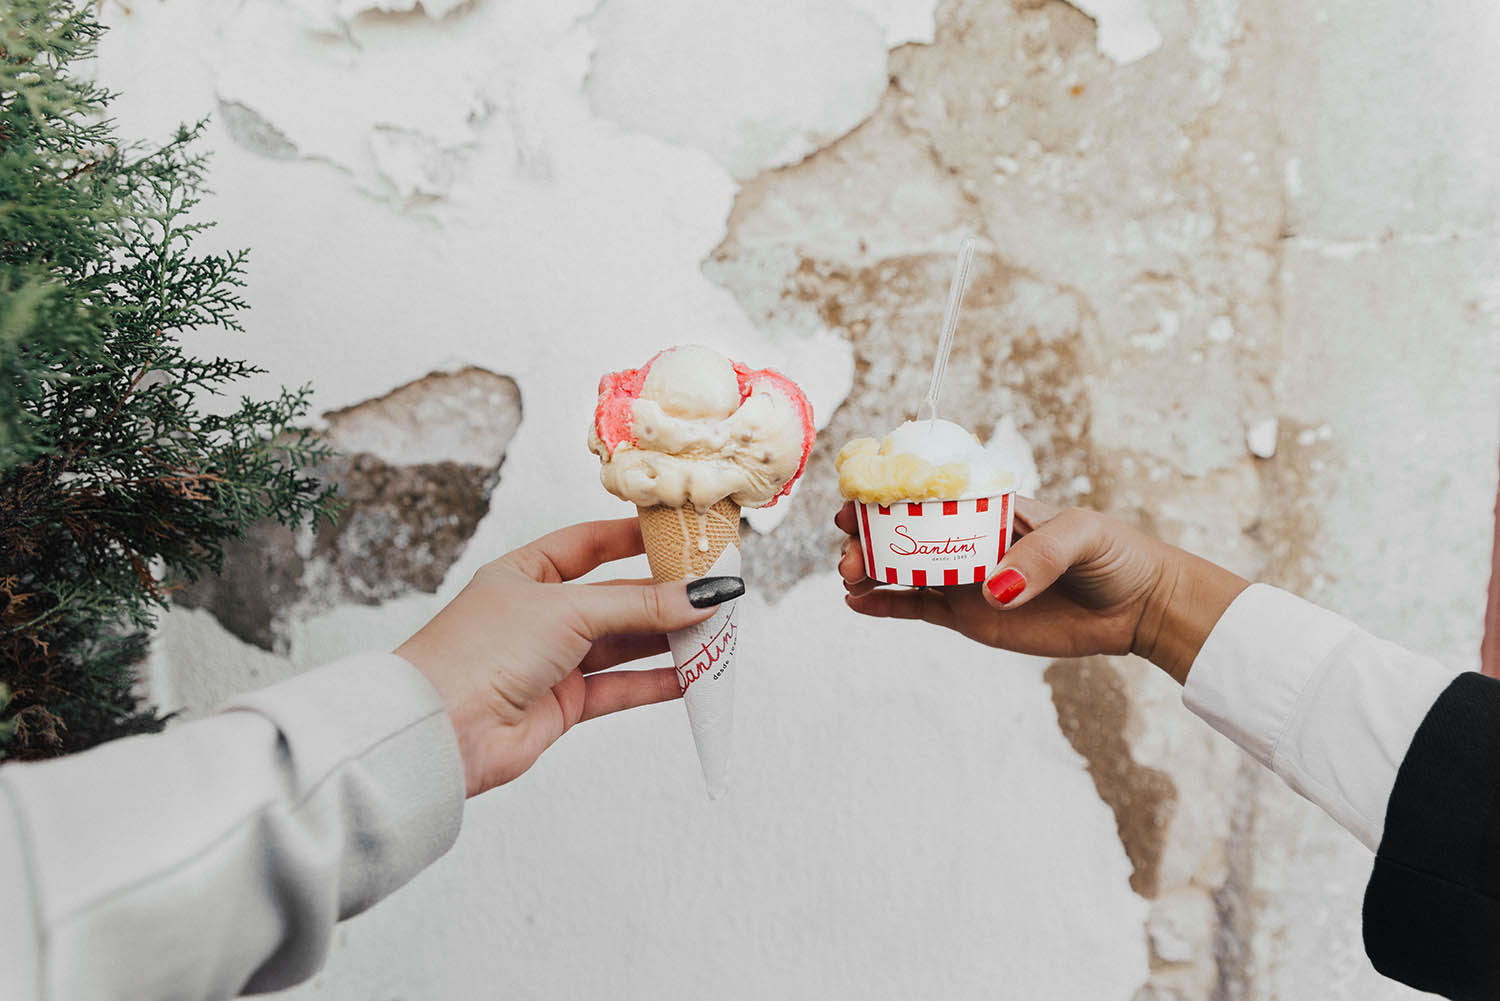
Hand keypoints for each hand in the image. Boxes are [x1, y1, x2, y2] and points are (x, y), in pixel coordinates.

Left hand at [396, 518, 741, 796]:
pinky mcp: (563, 705)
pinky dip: (657, 682)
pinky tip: (693, 675)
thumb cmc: (479, 652)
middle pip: (615, 598)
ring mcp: (552, 661)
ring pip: (624, 645)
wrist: (439, 732)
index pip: (588, 544)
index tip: (681, 533)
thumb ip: (639, 605)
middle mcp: (539, 614)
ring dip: (668, 639)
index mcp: (524, 573)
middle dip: (665, 595)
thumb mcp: (567, 611)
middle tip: (715, 587)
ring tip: (716, 630)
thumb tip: (700, 595)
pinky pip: (621, 687)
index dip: (633, 537)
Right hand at [835, 497, 1247, 682]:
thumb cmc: (1114, 555)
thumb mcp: (1083, 536)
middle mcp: (969, 539)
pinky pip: (916, 608)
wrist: (1137, 607)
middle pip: (903, 533)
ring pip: (902, 571)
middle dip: (867, 538)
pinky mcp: (970, 617)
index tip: (857, 501)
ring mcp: (966, 578)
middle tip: (850, 553)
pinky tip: (857, 604)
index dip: (887, 496)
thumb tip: (991, 589)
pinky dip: (885, 606)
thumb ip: (1038, 556)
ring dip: (869, 571)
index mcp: (990, 507)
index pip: (928, 494)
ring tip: (848, 578)